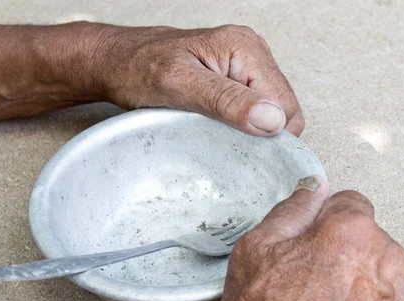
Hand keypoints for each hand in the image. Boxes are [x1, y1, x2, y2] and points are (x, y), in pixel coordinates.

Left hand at [93, 24, 303, 135]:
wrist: (117, 62)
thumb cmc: (138, 70)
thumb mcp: (179, 87)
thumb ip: (227, 101)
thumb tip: (272, 120)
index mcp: (245, 48)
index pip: (287, 108)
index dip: (269, 136)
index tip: (238, 148)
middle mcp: (252, 51)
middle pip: (284, 110)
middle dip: (260, 132)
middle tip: (222, 139)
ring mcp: (246, 63)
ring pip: (271, 112)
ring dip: (250, 129)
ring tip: (217, 130)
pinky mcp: (237, 75)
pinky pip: (256, 107)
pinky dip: (242, 123)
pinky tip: (219, 125)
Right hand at [216, 176, 403, 300]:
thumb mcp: (255, 252)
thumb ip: (292, 210)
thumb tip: (313, 189)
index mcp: (352, 232)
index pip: (349, 203)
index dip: (324, 223)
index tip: (312, 244)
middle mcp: (391, 260)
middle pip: (369, 241)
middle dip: (345, 254)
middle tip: (311, 286)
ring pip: (387, 275)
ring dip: (365, 286)